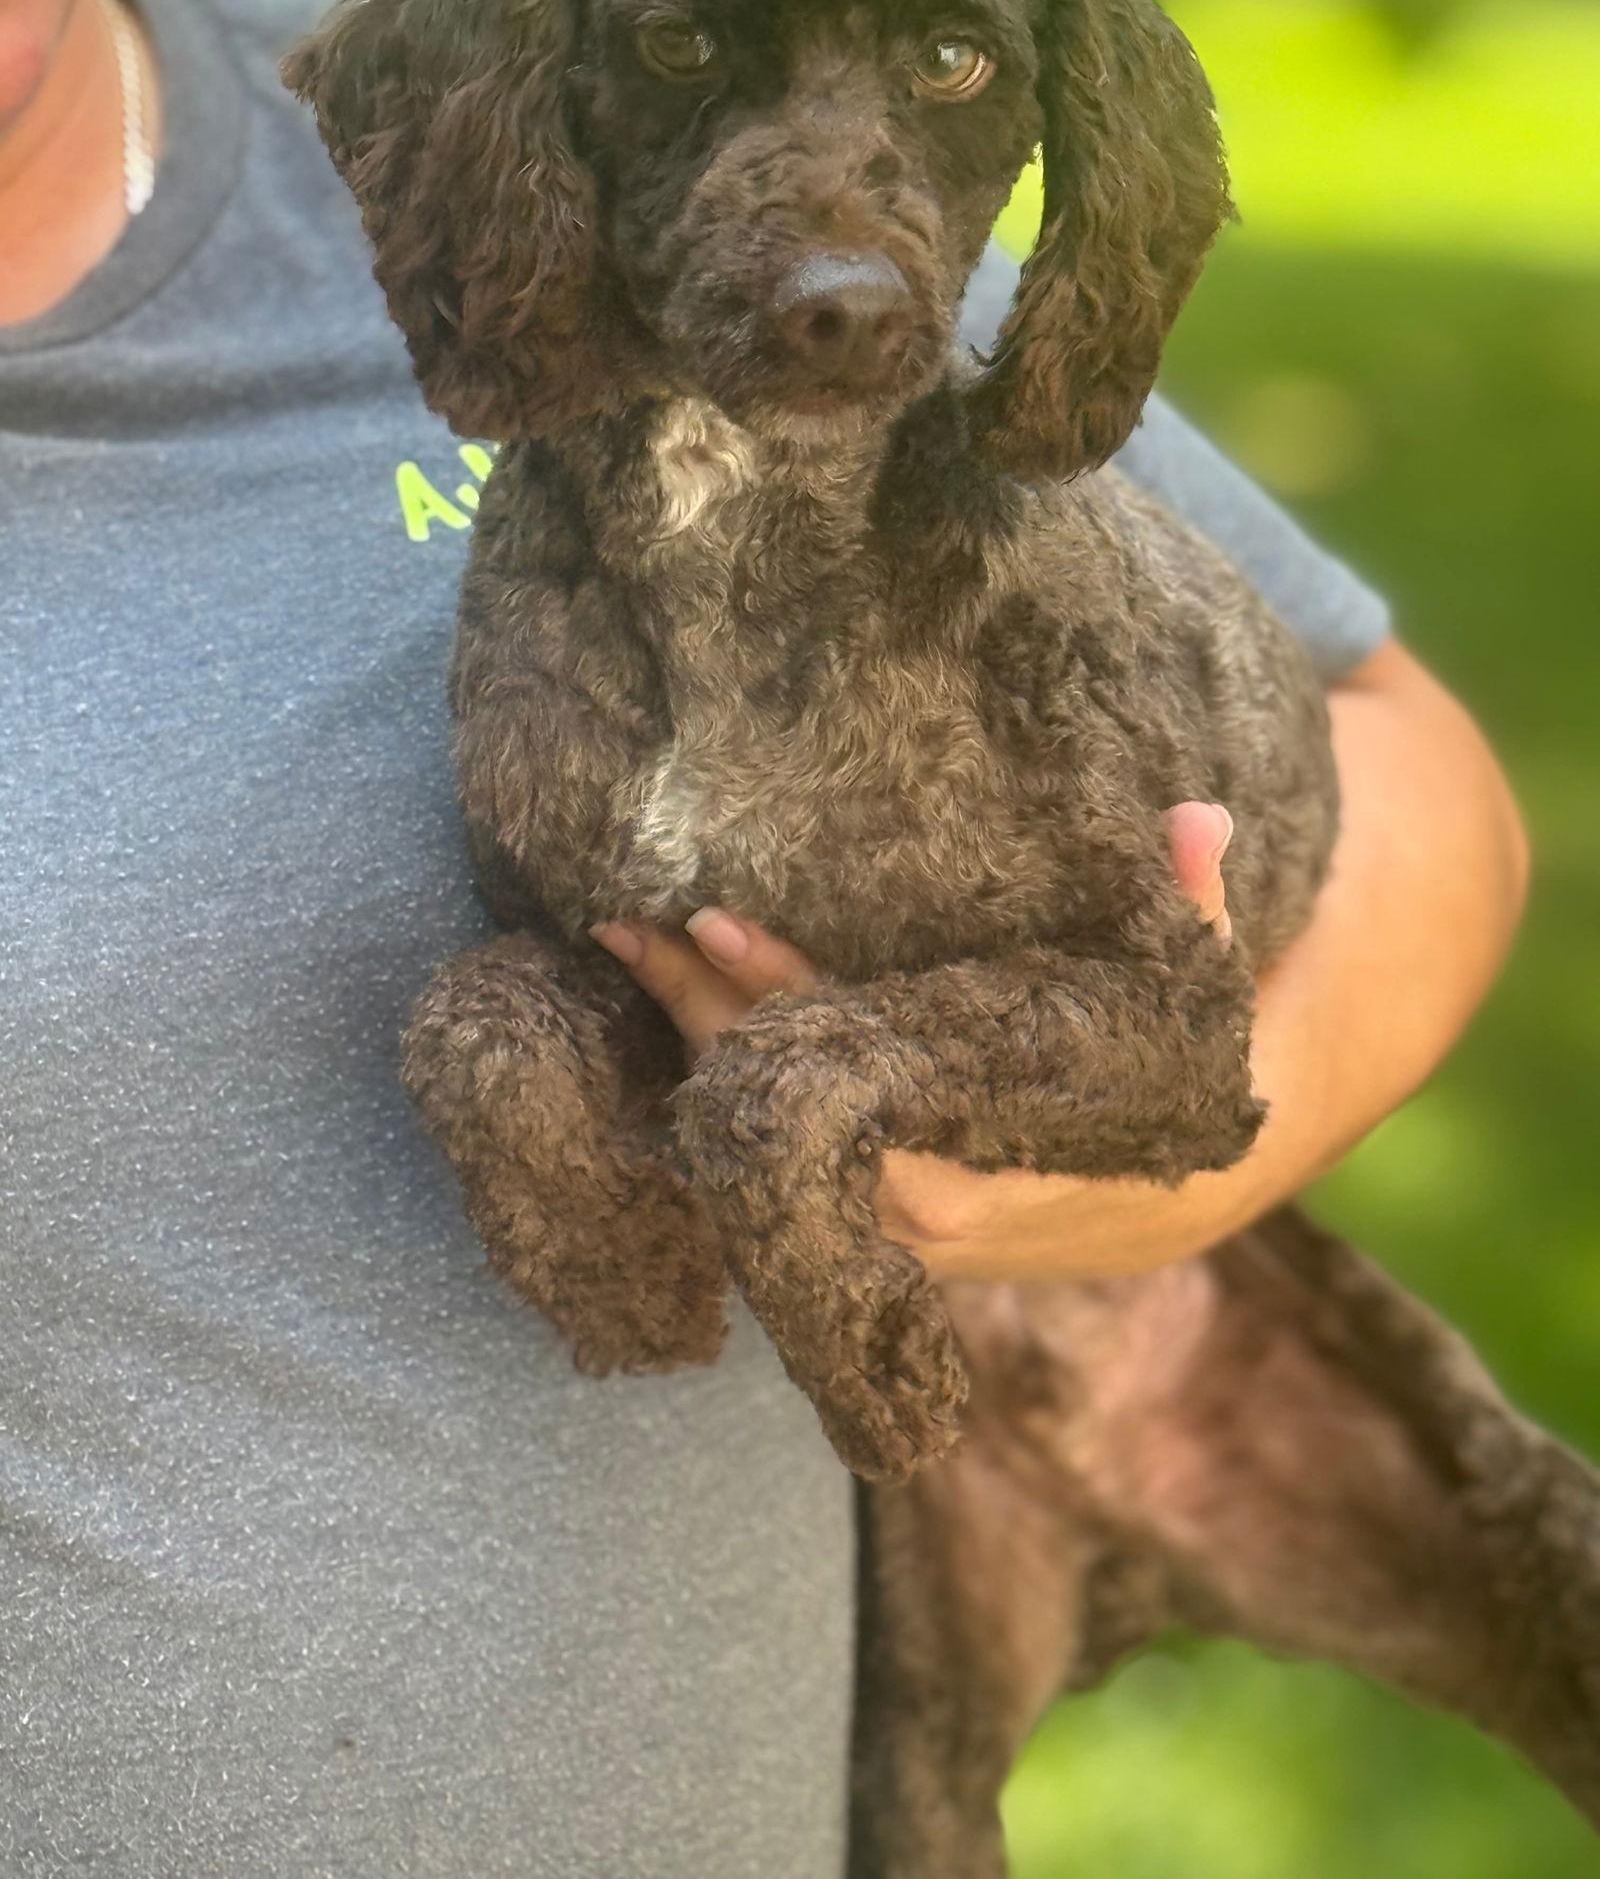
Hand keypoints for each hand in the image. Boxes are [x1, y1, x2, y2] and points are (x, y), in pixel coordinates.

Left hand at [589, 801, 1234, 1274]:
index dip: (783, 992)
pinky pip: (758, 1141)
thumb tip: (1202, 820)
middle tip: (630, 922)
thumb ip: (1191, 913)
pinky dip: (710, 1072)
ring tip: (621, 945)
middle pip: (780, 1100)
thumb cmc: (1154, 1085)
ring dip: (688, 1034)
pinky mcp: (847, 1213)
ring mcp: (868, 1219)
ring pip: (755, 1128)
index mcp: (980, 1156)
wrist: (1155, 1204)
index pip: (857, 1064)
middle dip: (701, 1007)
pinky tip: (659, 1000)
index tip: (719, 922)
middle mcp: (908, 1208)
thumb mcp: (1185, 1005)